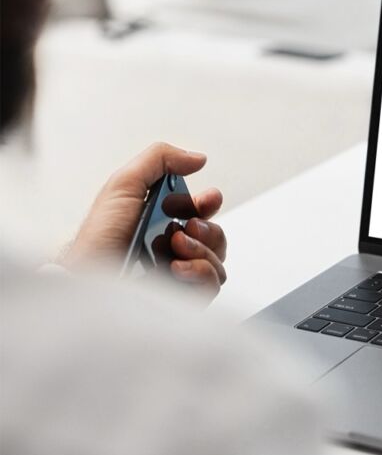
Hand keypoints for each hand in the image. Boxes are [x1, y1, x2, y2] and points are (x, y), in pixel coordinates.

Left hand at [62, 143, 226, 297]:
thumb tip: (197, 158)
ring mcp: (179, 274)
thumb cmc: (99, 236)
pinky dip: (200, 272)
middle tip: (184, 228)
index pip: (200, 212)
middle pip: (215, 236)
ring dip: (200, 250)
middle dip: (207, 229)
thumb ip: (159, 159)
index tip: (207, 200)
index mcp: (161, 222)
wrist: (89, 274)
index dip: (209, 203)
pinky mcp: (181, 296)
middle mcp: (172, 249)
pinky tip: (177, 269)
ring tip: (173, 248)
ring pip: (217, 261)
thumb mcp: (124, 184)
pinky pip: (211, 285)